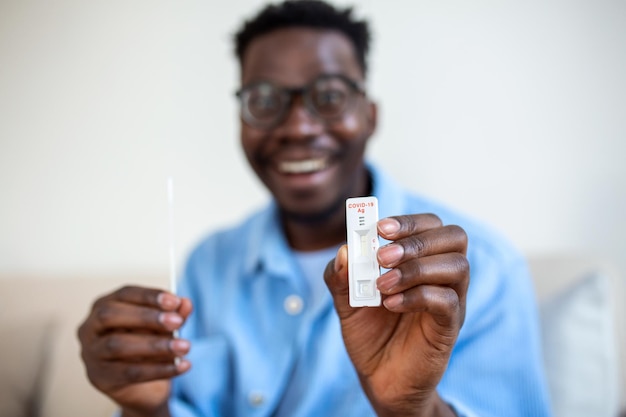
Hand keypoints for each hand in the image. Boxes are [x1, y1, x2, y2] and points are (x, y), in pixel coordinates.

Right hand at [77, 286, 192, 416]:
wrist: (140, 385)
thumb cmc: (147, 344)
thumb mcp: (163, 327)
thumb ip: (174, 315)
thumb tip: (185, 303)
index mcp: (104, 305)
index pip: (124, 294)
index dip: (149, 296)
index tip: (175, 301)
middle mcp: (90, 327)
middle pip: (110, 315)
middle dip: (146, 317)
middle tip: (177, 322)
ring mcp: (91, 353)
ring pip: (117, 345)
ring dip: (155, 345)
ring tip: (184, 346)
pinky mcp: (100, 378)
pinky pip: (130, 372)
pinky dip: (159, 369)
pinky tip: (180, 366)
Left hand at [324, 214, 468, 416]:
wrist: (378, 377)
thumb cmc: (369, 332)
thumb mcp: (345, 300)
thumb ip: (340, 275)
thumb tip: (345, 250)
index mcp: (422, 260)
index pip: (431, 224)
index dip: (409, 221)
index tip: (379, 229)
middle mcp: (442, 275)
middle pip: (454, 237)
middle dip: (416, 240)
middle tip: (382, 256)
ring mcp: (451, 300)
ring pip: (457, 266)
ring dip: (416, 269)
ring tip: (382, 285)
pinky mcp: (449, 327)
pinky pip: (448, 301)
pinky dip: (417, 296)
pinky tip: (390, 305)